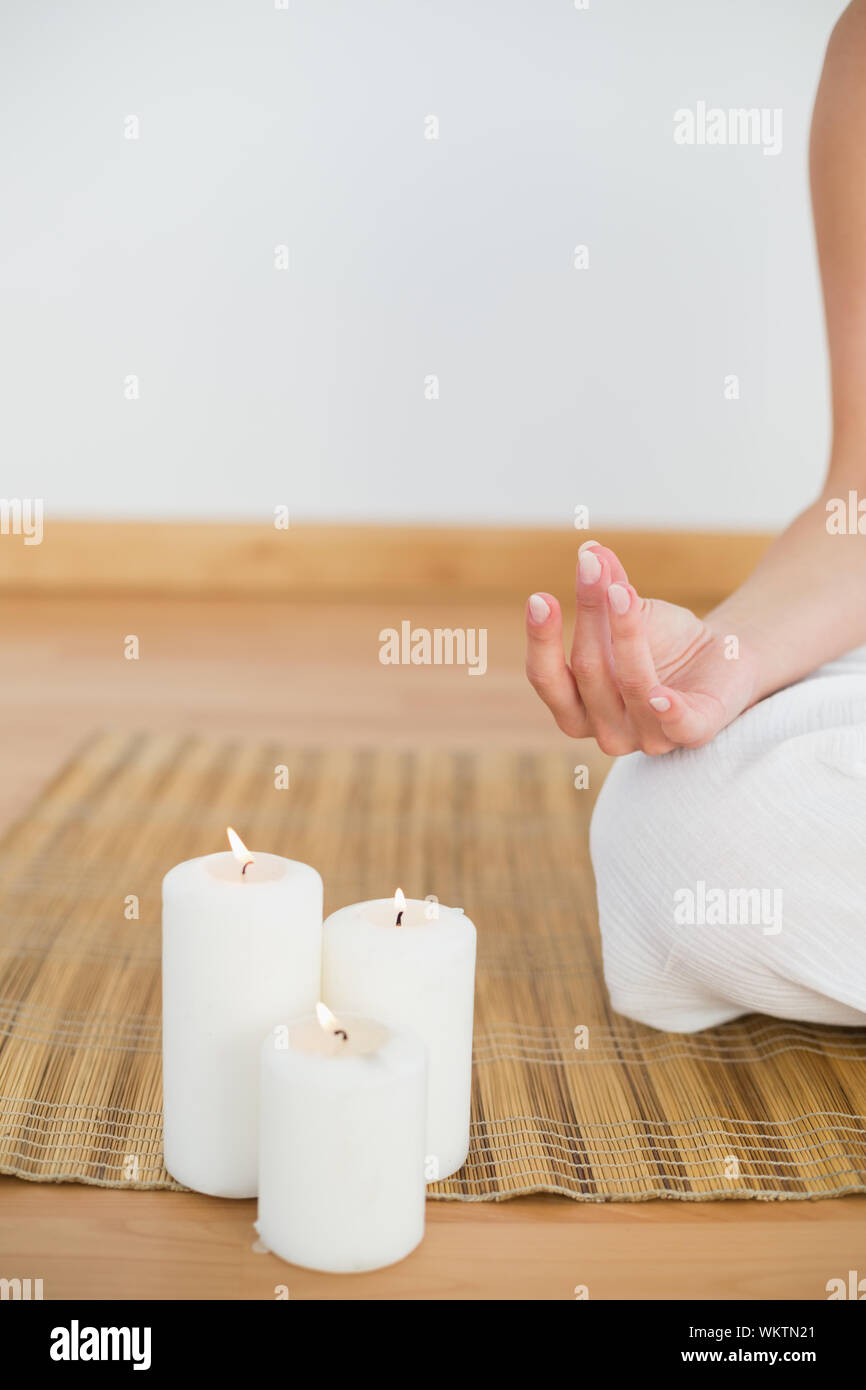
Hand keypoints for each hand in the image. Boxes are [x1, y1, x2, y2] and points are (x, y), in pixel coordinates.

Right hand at [524, 541, 758, 754]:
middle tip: (592, 567)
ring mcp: (648, 738)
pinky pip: (677, 726)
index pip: (547, 679)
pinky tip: (659, 695)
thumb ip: (608, 587)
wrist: (721, 657)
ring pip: (632, 686)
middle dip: (590, 615)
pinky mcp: (692, 733)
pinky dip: (667, 710)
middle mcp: (606, 730)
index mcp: (577, 708)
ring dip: (627, 634)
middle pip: (588, 672)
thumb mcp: (630, 612)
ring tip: (623, 591)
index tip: (540, 598)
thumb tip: (591, 549)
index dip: (542, 640)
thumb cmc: (663, 642)